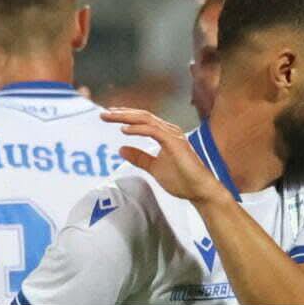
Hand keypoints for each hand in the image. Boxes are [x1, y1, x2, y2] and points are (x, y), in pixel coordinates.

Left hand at [100, 109, 221, 203]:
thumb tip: (121, 149)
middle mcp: (169, 131)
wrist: (199, 190)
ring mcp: (173, 135)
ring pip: (146, 120)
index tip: (109, 116)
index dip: (125, 117)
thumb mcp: (154, 167)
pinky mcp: (175, 142)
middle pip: (142, 116)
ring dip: (126, 117)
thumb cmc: (182, 179)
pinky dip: (138, 129)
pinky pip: (153, 131)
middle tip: (104, 114)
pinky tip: (125, 129)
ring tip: (110, 117)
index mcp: (165, 134)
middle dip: (122, 114)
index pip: (142, 120)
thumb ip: (139, 157)